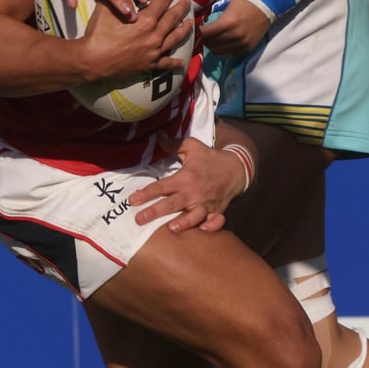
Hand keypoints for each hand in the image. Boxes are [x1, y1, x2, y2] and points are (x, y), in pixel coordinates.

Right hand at [82, 0, 193, 80]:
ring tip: (190, 23)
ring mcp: (154, 52)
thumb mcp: (106, 9)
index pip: (161, 1)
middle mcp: (154, 35)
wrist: (92, 61)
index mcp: (145, 21)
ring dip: (184, 30)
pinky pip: (166, 63)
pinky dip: (175, 63)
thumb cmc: (98, 34)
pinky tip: (181, 62)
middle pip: (172, 18)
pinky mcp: (150, 65)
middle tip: (187, 1)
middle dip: (180, 8)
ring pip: (174, 38)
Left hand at [129, 134, 248, 232]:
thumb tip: (157, 136)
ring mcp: (206, 204)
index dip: (146, 193)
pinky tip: (203, 231)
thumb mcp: (192, 147)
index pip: (162, 186)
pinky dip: (210, 227)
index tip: (132, 200)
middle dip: (155, 212)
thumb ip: (173, 144)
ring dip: (183, 223)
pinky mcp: (216, 211)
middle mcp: (194, 192)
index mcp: (186, 177)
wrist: (236, 168)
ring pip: (193, 216)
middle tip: (139, 220)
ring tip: (171, 229)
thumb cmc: (210, 159)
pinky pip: (215, 222)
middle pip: (172, 204)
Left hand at [201, 0, 298, 55]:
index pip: (206, 33)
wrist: (268, 5)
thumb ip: (217, 12)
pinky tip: (222, 43)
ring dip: (213, 46)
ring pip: (219, 51)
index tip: (199, 28)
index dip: (200, 31)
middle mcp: (234, 36)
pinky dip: (223, 50)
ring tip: (212, 39)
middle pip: (212, 44)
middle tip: (204, 34)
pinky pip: (230, 54)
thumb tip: (204, 19)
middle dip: (205, 39)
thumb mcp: (229, 3)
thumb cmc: (247, 0)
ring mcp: (242, 44)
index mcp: (228, 22)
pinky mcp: (247, 48)